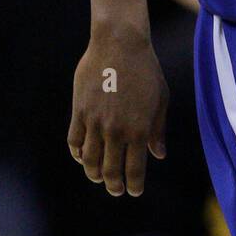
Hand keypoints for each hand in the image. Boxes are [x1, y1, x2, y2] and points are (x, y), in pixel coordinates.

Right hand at [69, 31, 167, 196]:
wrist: (120, 44)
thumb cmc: (146, 70)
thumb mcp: (160, 100)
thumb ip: (157, 130)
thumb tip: (159, 155)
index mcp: (139, 130)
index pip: (135, 169)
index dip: (134, 184)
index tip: (134, 191)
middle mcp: (116, 130)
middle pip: (110, 170)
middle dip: (113, 185)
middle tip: (116, 190)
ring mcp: (95, 122)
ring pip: (90, 160)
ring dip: (93, 173)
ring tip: (98, 177)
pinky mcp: (79, 111)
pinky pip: (75, 141)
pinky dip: (78, 153)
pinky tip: (83, 156)